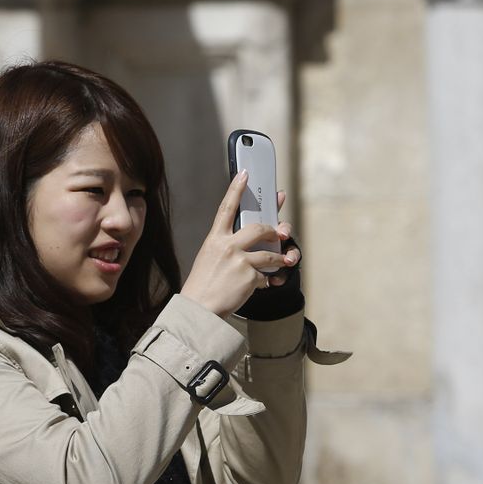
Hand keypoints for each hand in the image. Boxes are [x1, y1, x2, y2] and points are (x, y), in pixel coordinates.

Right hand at [180, 172, 298, 316]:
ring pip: (270, 254)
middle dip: (274, 230)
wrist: (198, 310)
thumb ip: (228, 247)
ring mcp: (240, 261)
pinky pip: (266, 276)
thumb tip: (253, 242)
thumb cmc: (203, 285)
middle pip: (259, 228)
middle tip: (280, 233)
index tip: (245, 173)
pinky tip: (260, 285)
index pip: (226, 208)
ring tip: (284, 261)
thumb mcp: (209, 258)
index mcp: (215, 239)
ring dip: (281, 258)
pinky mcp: (250, 276)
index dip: (236, 189)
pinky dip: (266, 281)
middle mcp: (228, 246)